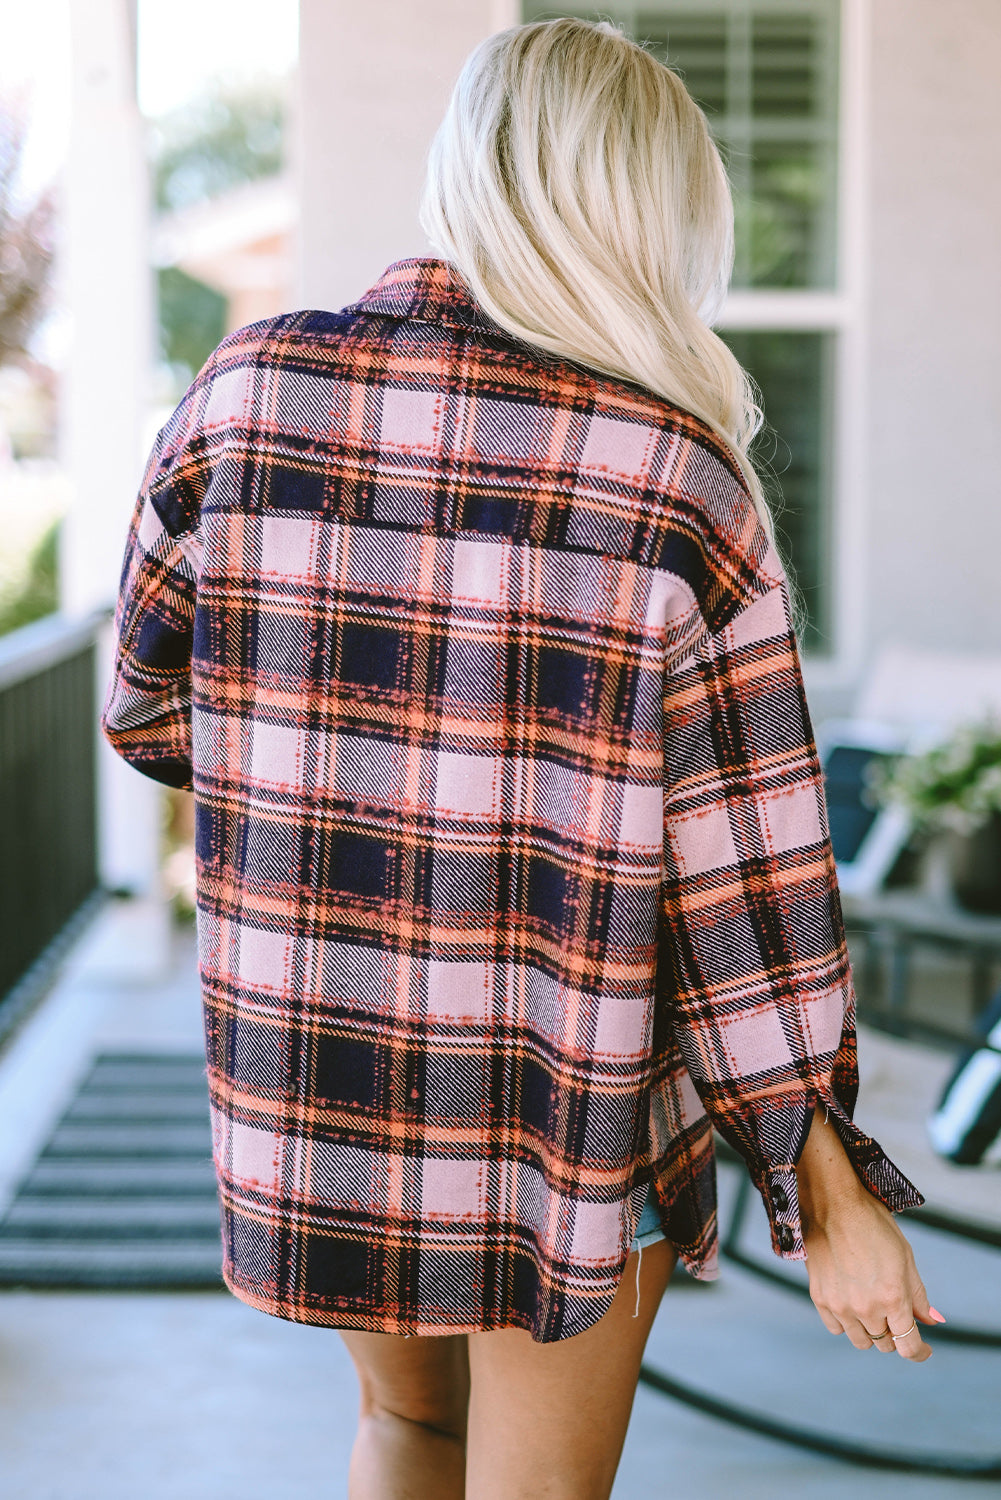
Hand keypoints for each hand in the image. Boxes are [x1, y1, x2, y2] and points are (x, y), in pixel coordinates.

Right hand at [794, 1107, 942, 1362]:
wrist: (832, 1203)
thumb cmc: (873, 1224)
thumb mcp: (905, 1257)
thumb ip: (918, 1295)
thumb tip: (933, 1321)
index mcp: (893, 1297)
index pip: (909, 1346)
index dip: (921, 1352)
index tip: (924, 1348)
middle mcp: (866, 1308)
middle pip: (886, 1344)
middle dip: (895, 1334)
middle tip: (894, 1313)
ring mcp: (840, 1305)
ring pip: (861, 1341)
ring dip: (871, 1331)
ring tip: (871, 1306)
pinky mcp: (819, 1298)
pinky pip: (837, 1328)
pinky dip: (847, 1323)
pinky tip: (851, 1303)